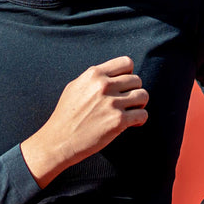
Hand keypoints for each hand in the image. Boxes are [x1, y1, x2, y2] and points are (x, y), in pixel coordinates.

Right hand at [20, 56, 148, 187]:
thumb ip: (94, 79)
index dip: (129, 74)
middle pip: (137, 80)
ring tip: (131, 111)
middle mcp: (104, 85)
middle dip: (134, 91)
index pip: (126, 62)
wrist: (59, 140)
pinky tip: (132, 123)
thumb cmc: (66, 115)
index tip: (124, 85)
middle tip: (126, 102)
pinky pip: (143, 115)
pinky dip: (140, 119)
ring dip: (139, 105)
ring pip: (143, 96)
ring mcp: (112, 103)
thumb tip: (114, 75)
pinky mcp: (118, 121)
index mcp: (93, 74)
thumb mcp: (75, 87)